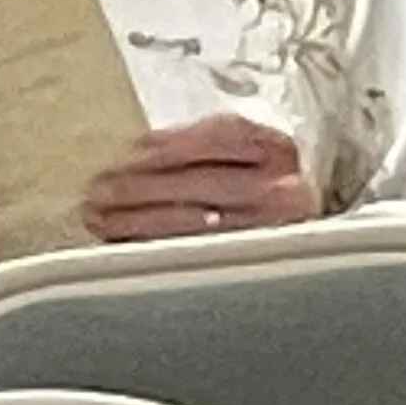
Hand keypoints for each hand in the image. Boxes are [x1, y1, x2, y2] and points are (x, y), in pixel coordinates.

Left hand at [83, 113, 319, 243]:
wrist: (307, 233)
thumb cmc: (263, 184)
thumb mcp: (248, 151)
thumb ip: (205, 146)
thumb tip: (137, 155)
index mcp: (280, 149)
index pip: (220, 136)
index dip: (166, 145)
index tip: (126, 154)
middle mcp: (285, 191)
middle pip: (203, 183)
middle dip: (141, 186)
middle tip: (98, 190)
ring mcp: (274, 234)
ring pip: (197, 224)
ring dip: (139, 220)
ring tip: (102, 217)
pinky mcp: (260, 268)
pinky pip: (200, 254)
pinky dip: (158, 245)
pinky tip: (130, 240)